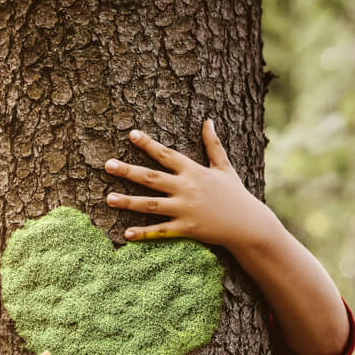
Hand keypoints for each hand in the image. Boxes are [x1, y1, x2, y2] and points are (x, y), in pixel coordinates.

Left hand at [104, 119, 279, 251]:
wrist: (248, 224)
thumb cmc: (235, 195)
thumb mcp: (225, 167)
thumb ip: (213, 145)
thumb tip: (208, 120)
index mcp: (194, 171)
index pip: (166, 154)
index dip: (148, 144)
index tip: (131, 134)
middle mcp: (186, 188)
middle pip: (151, 177)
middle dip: (128, 171)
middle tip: (107, 165)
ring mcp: (185, 209)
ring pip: (150, 204)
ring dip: (128, 201)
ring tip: (108, 199)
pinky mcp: (186, 229)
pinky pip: (161, 231)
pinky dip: (144, 233)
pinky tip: (126, 234)